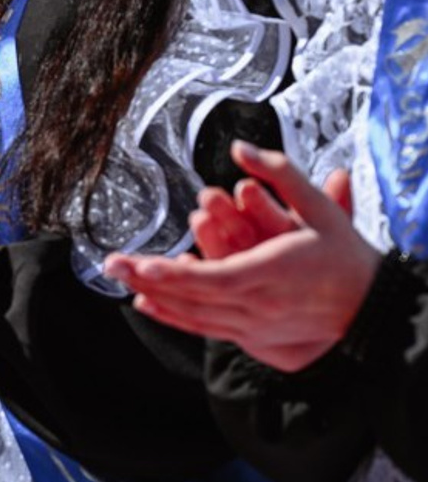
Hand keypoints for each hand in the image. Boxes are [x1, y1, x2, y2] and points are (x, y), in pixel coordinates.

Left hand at [103, 143, 378, 370]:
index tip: (145, 264)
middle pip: (194, 298)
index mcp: (273, 274)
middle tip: (110, 262)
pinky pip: (203, 327)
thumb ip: (280, 175)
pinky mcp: (250, 334)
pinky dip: (172, 316)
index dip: (178, 275)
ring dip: (154, 297)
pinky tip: (144, 302)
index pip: (217, 278)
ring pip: (194, 316)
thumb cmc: (343, 255)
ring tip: (118, 277)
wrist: (370, 306)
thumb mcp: (320, 208)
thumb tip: (240, 146)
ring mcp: (253, 326)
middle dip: (148, 279)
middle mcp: (259, 306)